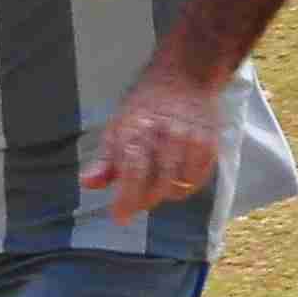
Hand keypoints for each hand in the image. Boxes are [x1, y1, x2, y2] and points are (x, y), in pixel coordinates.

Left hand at [80, 68, 222, 223]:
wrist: (183, 79)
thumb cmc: (143, 108)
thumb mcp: (116, 128)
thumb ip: (104, 161)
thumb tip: (87, 183)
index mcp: (136, 132)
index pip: (132, 173)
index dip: (126, 199)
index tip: (119, 217)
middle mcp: (165, 137)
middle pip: (157, 186)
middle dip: (144, 200)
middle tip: (135, 201)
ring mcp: (190, 141)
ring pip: (178, 187)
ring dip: (164, 195)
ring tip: (155, 187)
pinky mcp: (209, 145)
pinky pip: (197, 180)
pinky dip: (185, 187)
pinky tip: (175, 179)